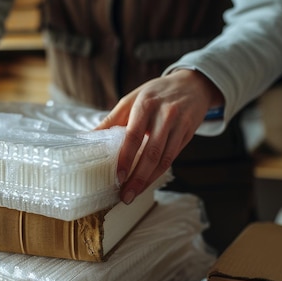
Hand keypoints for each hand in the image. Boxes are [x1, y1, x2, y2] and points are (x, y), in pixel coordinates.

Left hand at [95, 69, 222, 203]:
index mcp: (146, 104)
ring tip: (134, 194)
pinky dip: (159, 173)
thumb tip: (89, 137)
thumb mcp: (132, 99)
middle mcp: (165, 115)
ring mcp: (179, 125)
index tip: (118, 177)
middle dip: (138, 178)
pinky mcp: (188, 134)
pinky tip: (148, 182)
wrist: (192, 84)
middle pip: (151, 153)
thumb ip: (112, 119)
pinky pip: (172, 158)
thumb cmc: (156, 93)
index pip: (134, 136)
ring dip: (148, 180)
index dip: (126, 158)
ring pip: (164, 159)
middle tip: (125, 196)